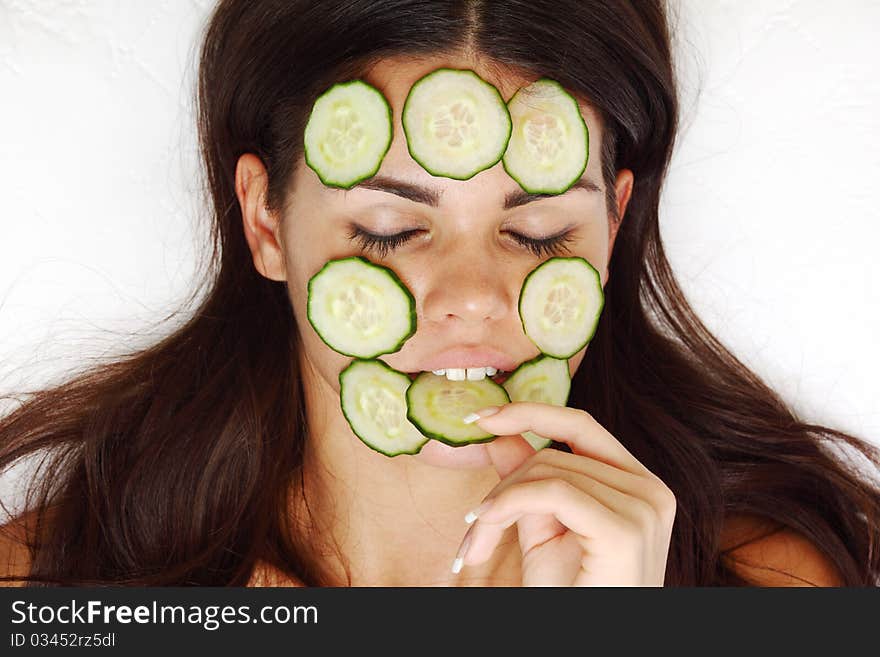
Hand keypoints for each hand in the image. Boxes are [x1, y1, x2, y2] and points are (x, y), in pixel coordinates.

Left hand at [453, 402, 675, 585]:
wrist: (583, 645)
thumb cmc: (570, 595)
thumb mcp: (541, 528)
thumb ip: (527, 477)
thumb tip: (499, 431)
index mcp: (638, 484)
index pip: (582, 427)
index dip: (530, 413)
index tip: (481, 416)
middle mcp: (650, 491)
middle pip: (556, 455)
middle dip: (504, 486)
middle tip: (471, 521)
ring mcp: (644, 509)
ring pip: (547, 472)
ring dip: (498, 507)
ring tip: (477, 546)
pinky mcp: (625, 530)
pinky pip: (552, 492)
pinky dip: (509, 504)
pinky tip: (484, 525)